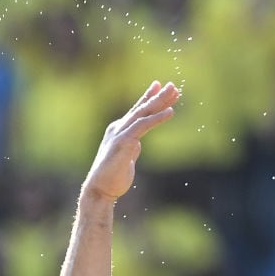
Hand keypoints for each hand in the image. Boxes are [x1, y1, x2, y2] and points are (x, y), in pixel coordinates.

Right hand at [82, 81, 180, 201]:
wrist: (100, 189)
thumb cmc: (113, 176)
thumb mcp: (125, 158)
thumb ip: (130, 147)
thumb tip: (136, 144)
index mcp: (119, 130)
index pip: (136, 110)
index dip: (148, 97)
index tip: (159, 86)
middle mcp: (119, 128)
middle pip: (142, 108)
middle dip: (158, 95)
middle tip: (172, 85)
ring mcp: (120, 133)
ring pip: (143, 113)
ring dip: (160, 101)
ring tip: (174, 92)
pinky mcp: (124, 142)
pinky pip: (143, 125)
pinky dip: (157, 118)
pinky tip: (170, 112)